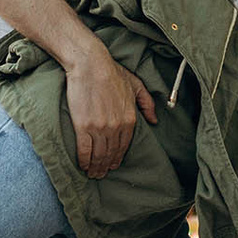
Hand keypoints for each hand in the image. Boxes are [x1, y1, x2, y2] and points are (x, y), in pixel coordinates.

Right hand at [66, 47, 155, 177]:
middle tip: (100, 174)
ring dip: (95, 167)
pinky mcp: (83, 126)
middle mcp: (116, 127)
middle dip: (106, 166)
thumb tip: (155, 120)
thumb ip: (147, 103)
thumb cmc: (111, 71)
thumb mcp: (135, 85)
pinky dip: (84, 160)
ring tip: (92, 173)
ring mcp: (100, 128)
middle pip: (111, 153)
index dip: (118, 158)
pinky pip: (84, 150)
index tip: (113, 165)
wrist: (90, 64)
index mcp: (129, 119)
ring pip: (98, 155)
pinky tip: (83, 165)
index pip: (124, 146)